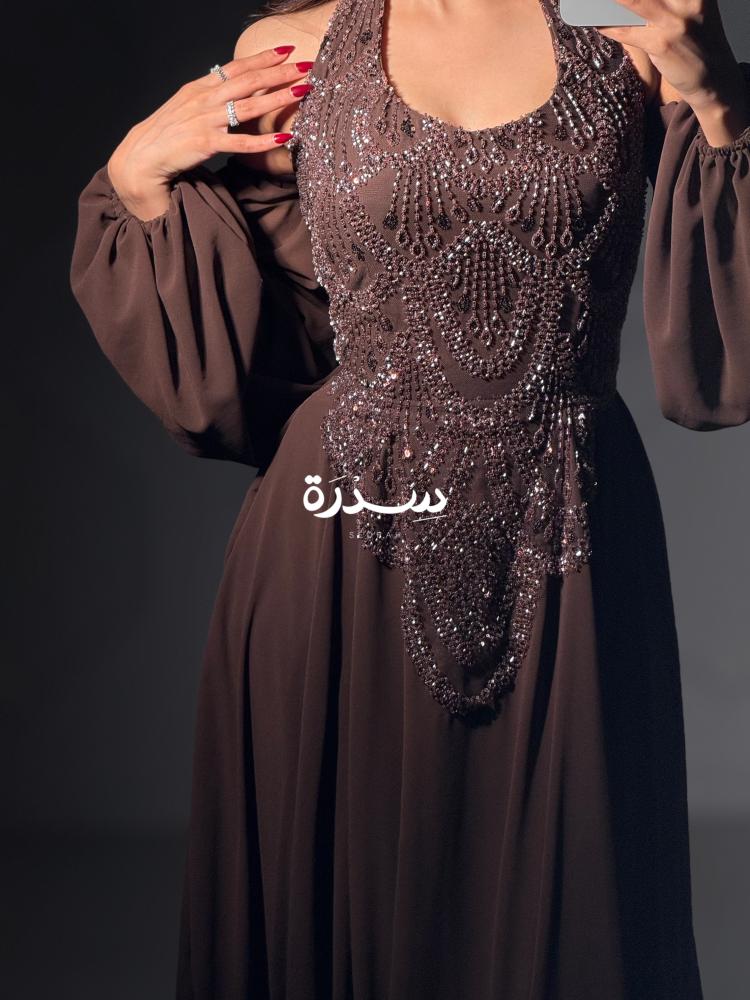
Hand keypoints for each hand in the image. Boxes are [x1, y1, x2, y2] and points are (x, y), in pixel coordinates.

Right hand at [107, 45, 312, 217]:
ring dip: (278, 97)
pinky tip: (283, 139)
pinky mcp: (205, 144)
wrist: (142, 156)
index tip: (287, 51)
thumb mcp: (187, 107)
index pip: (236, 67)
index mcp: (200, 88)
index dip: (262, 58)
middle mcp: (204, 99)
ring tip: (302, 91)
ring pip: (248, 106)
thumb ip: (210, 97)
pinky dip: (263, 141)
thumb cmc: (167, 134)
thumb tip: (233, 90)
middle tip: (306, 66)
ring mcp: (205, 121)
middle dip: (279, 72)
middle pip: (248, 81)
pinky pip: (240, 143)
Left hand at [597, 0, 741, 102]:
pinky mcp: (661, 44)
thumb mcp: (690, 5)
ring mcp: (673, 20)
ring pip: (631, 0)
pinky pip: (625, 30)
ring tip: (588, 1)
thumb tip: (625, 0)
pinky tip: (594, 20)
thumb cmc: (698, 38)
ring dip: (607, 1)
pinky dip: (607, 24)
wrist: (715, 75)